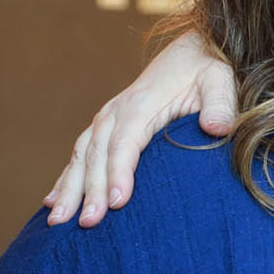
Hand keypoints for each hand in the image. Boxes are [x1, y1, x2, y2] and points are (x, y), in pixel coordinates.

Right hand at [44, 30, 238, 226]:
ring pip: (82, 156)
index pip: (125, 142)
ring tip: (58, 221)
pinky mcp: (108, 126)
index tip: (117, 202)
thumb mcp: (221, 80)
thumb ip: (220, 104)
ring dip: (69, 188)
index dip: (118, 172)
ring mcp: (108, 118)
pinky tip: (53, 202)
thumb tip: (217, 128)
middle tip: (87, 223)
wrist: (196, 49)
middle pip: (97, 155)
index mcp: (142, 103)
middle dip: (89, 190)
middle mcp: (117, 111)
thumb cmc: (210, 69)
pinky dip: (66, 178)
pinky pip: (81, 154)